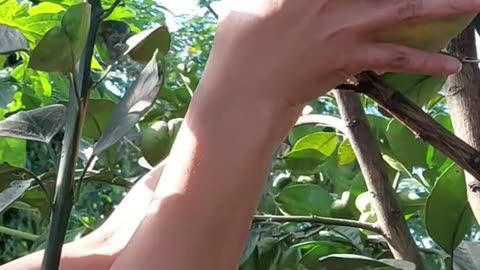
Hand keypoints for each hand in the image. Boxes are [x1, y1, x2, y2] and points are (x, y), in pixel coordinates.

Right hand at [200, 0, 476, 108]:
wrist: (245, 94)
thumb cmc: (236, 48)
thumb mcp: (248, 4)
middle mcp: (328, 0)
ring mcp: (342, 28)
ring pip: (401, 11)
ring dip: (440, 7)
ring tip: (472, 4)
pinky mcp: (348, 59)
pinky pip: (393, 58)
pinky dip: (423, 61)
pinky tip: (450, 65)